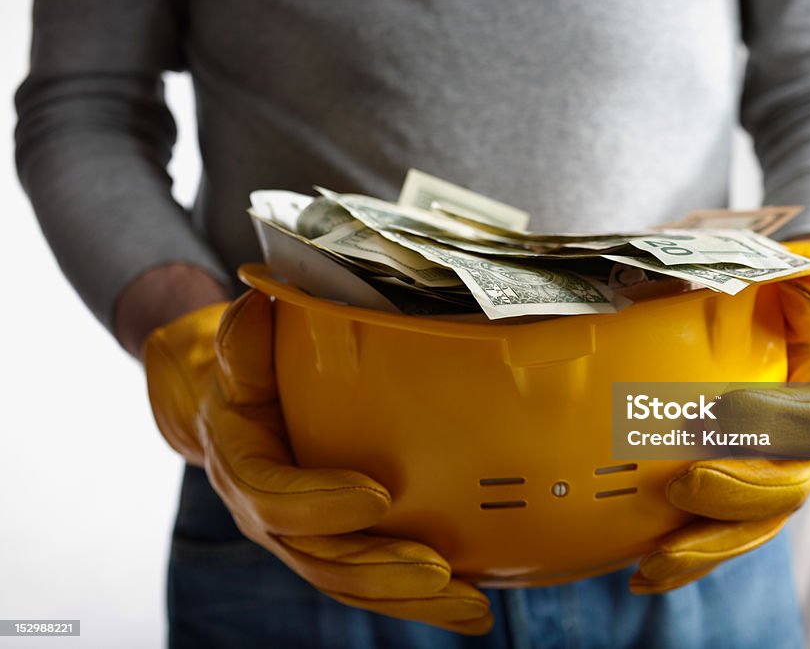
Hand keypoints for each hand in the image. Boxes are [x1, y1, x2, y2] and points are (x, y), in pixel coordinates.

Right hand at [143, 290, 492, 633]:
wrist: (234, 414)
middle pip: (320, 558)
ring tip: (471, 607)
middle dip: (379, 569)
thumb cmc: (246, 377)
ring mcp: (303, 539)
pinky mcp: (338, 548)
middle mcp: (269, 517)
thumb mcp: (237, 354)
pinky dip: (421, 602)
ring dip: (410, 601)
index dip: (319, 502)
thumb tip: (260, 302)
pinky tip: (474, 609)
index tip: (376, 496)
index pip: (272, 496)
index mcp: (243, 466)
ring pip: (352, 584)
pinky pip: (374, 584)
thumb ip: (242, 341)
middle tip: (437, 570)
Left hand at [631, 238, 809, 592]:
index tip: (722, 411)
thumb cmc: (803, 296)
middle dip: (734, 497)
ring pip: (752, 526)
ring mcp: (777, 474)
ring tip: (655, 566)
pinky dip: (687, 554)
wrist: (797, 313)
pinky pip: (721, 529)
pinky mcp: (743, 489)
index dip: (774, 423)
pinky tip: (643, 572)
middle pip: (785, 490)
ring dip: (705, 549)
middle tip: (682, 487)